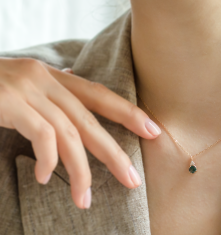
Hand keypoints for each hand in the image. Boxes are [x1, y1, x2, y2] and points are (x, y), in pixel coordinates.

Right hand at [0, 58, 160, 208]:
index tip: (152, 128)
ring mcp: (27, 90)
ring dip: (81, 169)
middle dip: (114, 150)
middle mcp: (44, 78)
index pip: (98, 94)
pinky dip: (49, 159)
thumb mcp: (21, 85)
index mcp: (51, 76)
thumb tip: (73, 87)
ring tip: (85, 199)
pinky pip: (42, 135)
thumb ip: (48, 90)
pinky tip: (46, 178)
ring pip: (69, 133)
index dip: (127, 111)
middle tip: (133, 178)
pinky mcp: (9, 103)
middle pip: (91, 118)